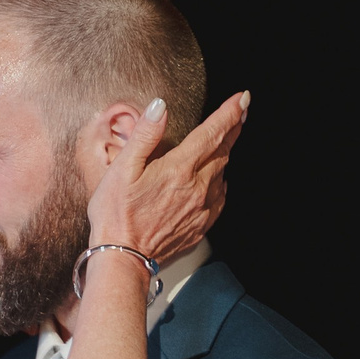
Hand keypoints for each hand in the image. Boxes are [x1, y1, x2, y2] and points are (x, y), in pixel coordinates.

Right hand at [86, 90, 248, 264]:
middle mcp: (197, 188)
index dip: (230, 113)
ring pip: (222, 174)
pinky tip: (214, 180)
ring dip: (224, 155)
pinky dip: (219, 183)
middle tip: (242, 112)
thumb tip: (159, 107)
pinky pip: (219, 198)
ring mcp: (202, 209)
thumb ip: (144, 135)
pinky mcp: (200, 227)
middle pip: (223, 151)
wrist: (123, 260)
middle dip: (233, 128)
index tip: (243, 98)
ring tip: (223, 143)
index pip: (213, 133)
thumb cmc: (116, 215)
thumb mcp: (121, 169)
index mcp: (179, 169)